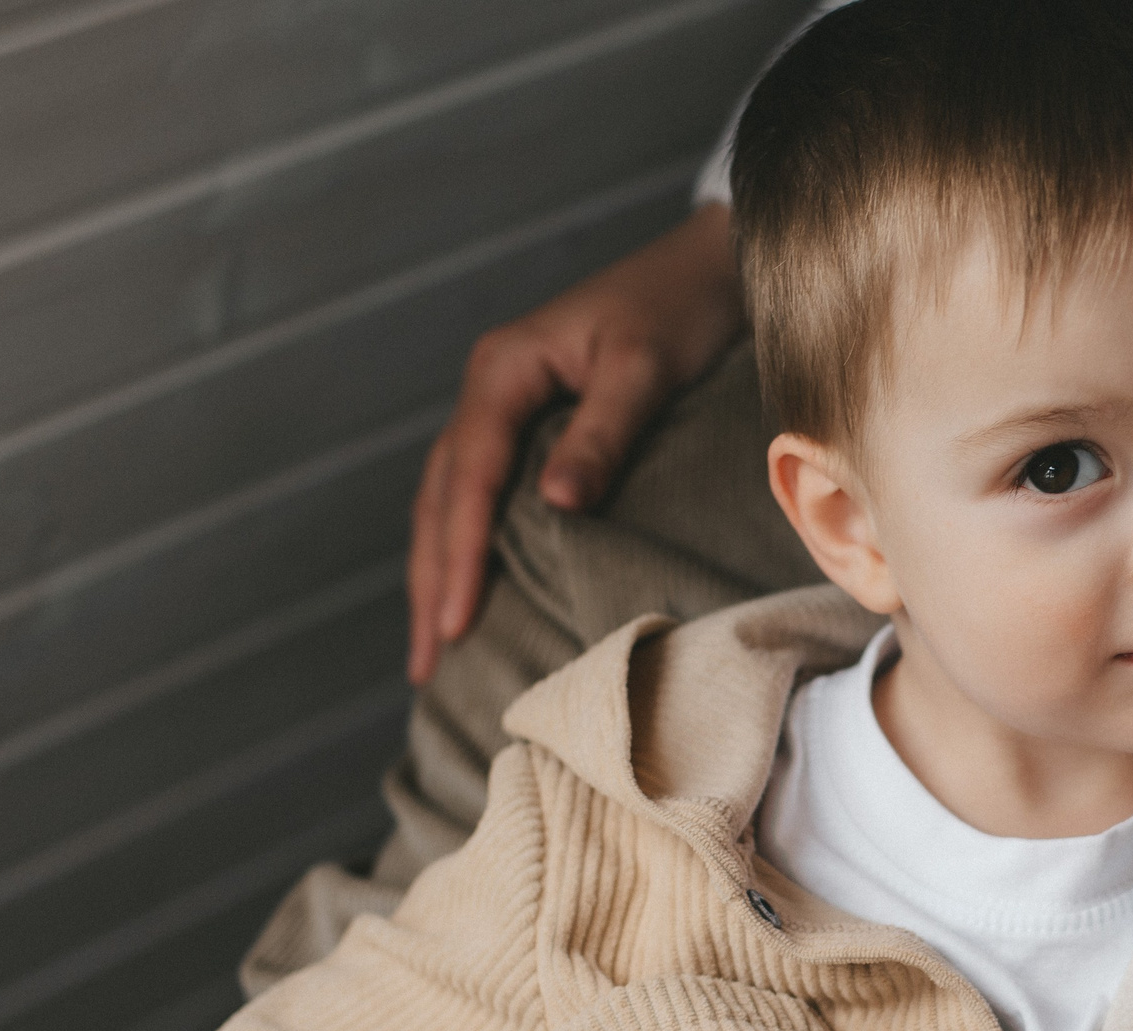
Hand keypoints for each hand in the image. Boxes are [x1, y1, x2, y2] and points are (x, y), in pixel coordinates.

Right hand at [406, 203, 741, 681]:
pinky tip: (472, 586)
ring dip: (438, 570)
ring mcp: (504, 403)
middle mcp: (490, 387)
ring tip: (433, 646)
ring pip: (449, 499)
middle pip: (439, 498)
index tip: (455, 624)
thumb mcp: (644, 369)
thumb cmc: (681, 309)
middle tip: (425, 665)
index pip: (465, 478)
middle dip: (430, 582)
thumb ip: (601, 435)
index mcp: (503, 370)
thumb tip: (554, 505)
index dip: (457, 555)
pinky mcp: (530, 420)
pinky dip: (467, 543)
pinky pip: (479, 491)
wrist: (707, 263)